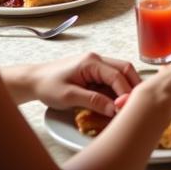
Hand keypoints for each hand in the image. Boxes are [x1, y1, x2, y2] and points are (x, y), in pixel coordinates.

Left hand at [23, 52, 140, 117]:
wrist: (33, 80)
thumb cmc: (47, 86)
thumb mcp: (69, 96)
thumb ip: (93, 101)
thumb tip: (114, 109)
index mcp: (91, 62)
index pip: (117, 75)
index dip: (125, 92)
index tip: (126, 108)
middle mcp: (97, 59)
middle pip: (125, 69)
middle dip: (133, 86)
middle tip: (137, 104)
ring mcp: (96, 64)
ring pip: (121, 73)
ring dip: (127, 88)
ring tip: (130, 105)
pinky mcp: (94, 72)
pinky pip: (112, 79)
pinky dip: (118, 90)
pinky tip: (118, 102)